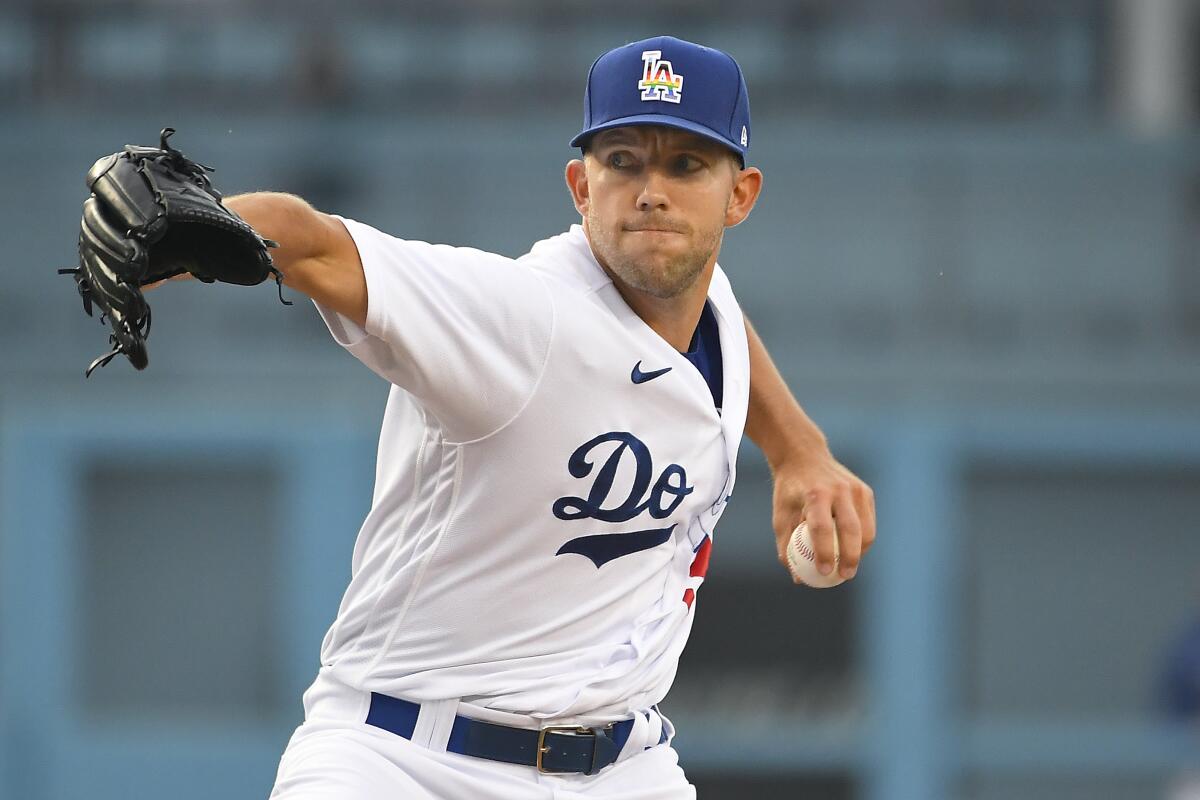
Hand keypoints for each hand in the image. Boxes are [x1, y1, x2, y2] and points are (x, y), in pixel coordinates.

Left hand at [771, 449, 874, 583]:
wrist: (804, 457)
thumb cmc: (790, 492)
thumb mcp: (780, 516)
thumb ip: (787, 546)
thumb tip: (799, 578)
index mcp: (815, 494)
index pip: (822, 528)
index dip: (824, 553)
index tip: (823, 572)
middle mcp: (839, 490)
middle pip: (851, 529)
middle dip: (851, 557)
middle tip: (845, 576)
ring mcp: (855, 489)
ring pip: (865, 528)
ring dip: (860, 551)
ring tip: (849, 566)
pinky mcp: (865, 491)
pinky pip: (868, 521)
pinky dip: (863, 539)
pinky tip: (853, 550)